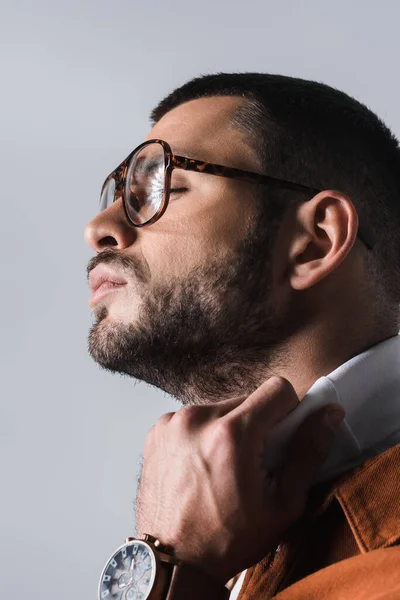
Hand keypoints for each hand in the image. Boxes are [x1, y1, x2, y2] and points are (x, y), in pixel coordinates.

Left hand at [135, 377, 344, 583]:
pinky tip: (200, 467)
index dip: (288, 411)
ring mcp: (173, 422)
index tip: (282, 439)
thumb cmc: (228, 540)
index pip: (277, 388)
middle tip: (251, 464)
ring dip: (228, 429)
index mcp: (230, 434)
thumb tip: (330, 413)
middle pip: (247, 400)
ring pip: (220, 408)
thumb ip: (308, 452)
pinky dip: (203, 435)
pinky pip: (194, 418)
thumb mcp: (283, 504)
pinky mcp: (158, 429)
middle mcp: (197, 418)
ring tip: (222, 468)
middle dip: (256, 425)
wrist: (172, 561)